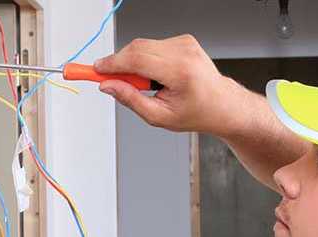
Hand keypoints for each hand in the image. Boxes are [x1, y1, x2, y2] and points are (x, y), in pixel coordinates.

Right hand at [94, 34, 251, 137]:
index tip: (95, 69)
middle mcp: (184, 53)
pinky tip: (156, 75)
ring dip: (134, 63)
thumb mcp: (159, 116)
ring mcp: (185, 43)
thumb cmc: (196, 113)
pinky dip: (146, 59)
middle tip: (109, 80)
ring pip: (142, 46)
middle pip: (136, 48)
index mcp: (180, 72)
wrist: (222, 104)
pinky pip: (152, 45)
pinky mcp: (183, 40)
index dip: (111, 64)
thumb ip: (130, 99)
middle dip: (117, 63)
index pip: (136, 59)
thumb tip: (108, 86)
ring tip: (146, 84)